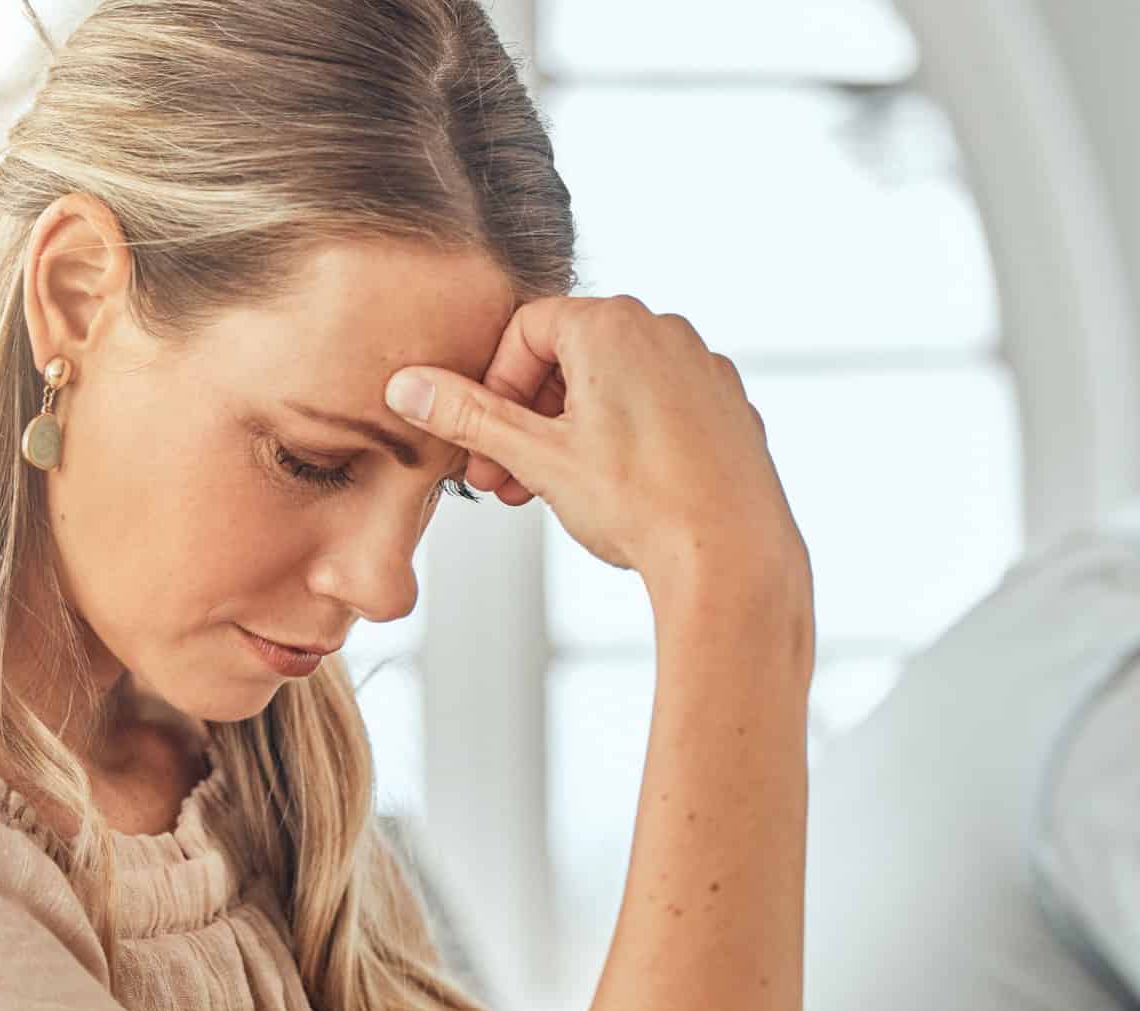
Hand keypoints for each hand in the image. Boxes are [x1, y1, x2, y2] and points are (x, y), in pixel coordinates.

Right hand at [384, 295, 805, 590]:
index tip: (482, 444)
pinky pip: (659, 410)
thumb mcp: (535, 457)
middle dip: (526, 418)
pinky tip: (614, 494)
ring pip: (615, 386)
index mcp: (613, 324)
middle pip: (570, 358)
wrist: (732, 557)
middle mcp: (665, 332)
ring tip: (548, 493)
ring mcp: (704, 369)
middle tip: (502, 478)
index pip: (526, 330)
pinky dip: (625, 440)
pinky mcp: (729, 409)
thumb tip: (407, 387)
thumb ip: (467, 416)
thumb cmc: (639, 503)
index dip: (492, 387)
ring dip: (569, 433)